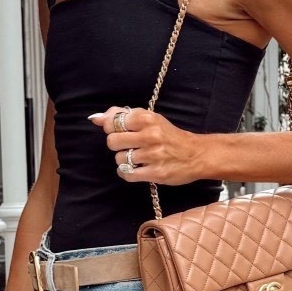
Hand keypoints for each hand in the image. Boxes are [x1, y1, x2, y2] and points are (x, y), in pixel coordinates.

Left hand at [89, 106, 210, 184]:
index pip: (112, 122)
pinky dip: (127, 173)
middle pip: (112, 142)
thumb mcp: (149, 119)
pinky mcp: (156, 173)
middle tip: (128, 146)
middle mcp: (150, 135)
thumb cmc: (169, 135)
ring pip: (120, 159)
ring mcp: (153, 155)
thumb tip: (96, 118)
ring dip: (125, 160)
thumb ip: (121, 115)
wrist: (195, 154)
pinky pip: (128, 174)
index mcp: (147, 118)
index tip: (120, 132)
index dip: (112, 129)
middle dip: (117, 146)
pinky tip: (135, 169)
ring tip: (137, 158)